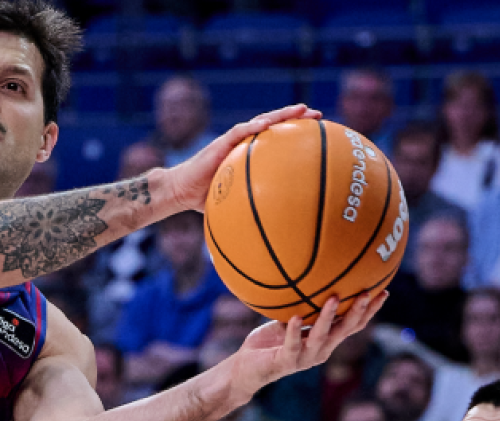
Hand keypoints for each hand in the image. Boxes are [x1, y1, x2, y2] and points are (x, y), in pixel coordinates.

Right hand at [168, 104, 321, 211]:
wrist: (179, 192)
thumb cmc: (204, 199)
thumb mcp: (234, 203)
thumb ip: (251, 207)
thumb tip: (273, 231)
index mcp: (249, 154)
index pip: (277, 140)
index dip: (297, 134)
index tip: (319, 133)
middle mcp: (244, 144)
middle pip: (274, 126)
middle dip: (297, 118)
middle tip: (319, 116)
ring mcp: (232, 141)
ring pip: (261, 121)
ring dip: (281, 114)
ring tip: (300, 109)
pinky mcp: (219, 143)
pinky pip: (238, 132)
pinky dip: (253, 126)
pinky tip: (266, 123)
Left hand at [225, 291, 384, 400]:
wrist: (247, 369)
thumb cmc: (268, 343)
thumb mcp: (289, 320)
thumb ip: (302, 307)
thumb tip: (310, 279)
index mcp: (325, 340)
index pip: (353, 325)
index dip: (369, 311)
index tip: (383, 291)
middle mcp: (320, 350)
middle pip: (345, 330)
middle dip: (358, 312)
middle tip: (368, 292)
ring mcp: (304, 358)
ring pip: (321, 336)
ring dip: (328, 317)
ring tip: (334, 298)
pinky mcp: (285, 362)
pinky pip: (291, 344)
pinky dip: (294, 331)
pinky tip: (296, 317)